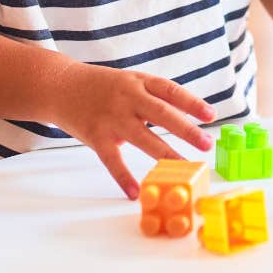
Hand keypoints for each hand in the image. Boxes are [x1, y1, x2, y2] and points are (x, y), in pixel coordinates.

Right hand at [53, 64, 215, 199]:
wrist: (60, 85)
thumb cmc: (102, 86)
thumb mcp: (130, 81)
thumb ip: (153, 98)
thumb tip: (186, 119)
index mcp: (139, 81)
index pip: (170, 90)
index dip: (192, 102)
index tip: (211, 115)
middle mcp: (128, 97)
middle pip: (162, 113)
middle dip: (186, 129)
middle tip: (206, 143)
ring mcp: (111, 116)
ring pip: (143, 137)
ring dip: (166, 154)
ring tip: (184, 167)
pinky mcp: (96, 135)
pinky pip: (112, 160)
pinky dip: (124, 177)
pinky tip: (135, 192)